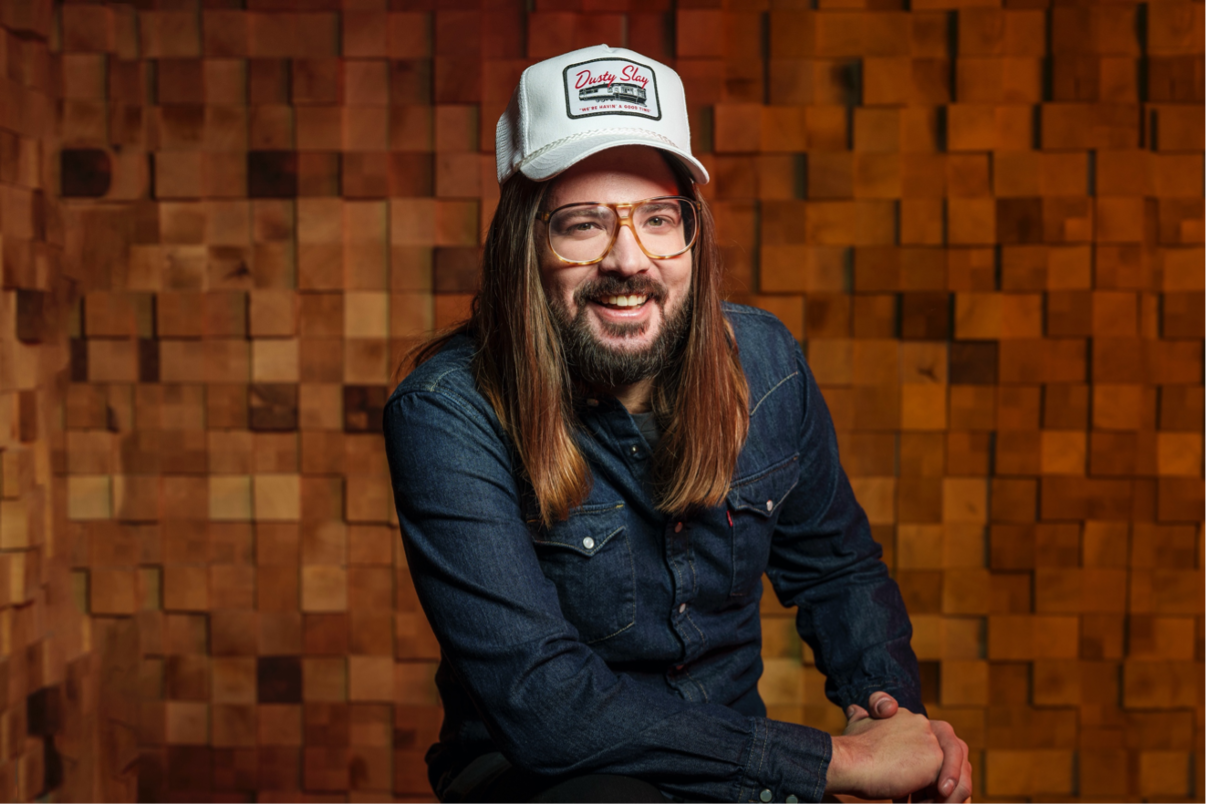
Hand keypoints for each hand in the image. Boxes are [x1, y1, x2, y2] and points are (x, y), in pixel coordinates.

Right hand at [845, 692, 972, 803]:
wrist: (848, 762)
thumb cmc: (849, 752)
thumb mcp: (856, 727)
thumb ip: (862, 717)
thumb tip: (855, 709)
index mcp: (907, 717)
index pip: (929, 744)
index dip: (923, 767)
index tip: (908, 787)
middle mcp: (922, 723)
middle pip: (946, 757)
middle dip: (940, 782)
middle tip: (923, 802)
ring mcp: (931, 739)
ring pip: (949, 773)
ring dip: (939, 796)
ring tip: (921, 806)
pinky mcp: (936, 758)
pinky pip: (946, 787)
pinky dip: (937, 801)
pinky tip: (915, 806)